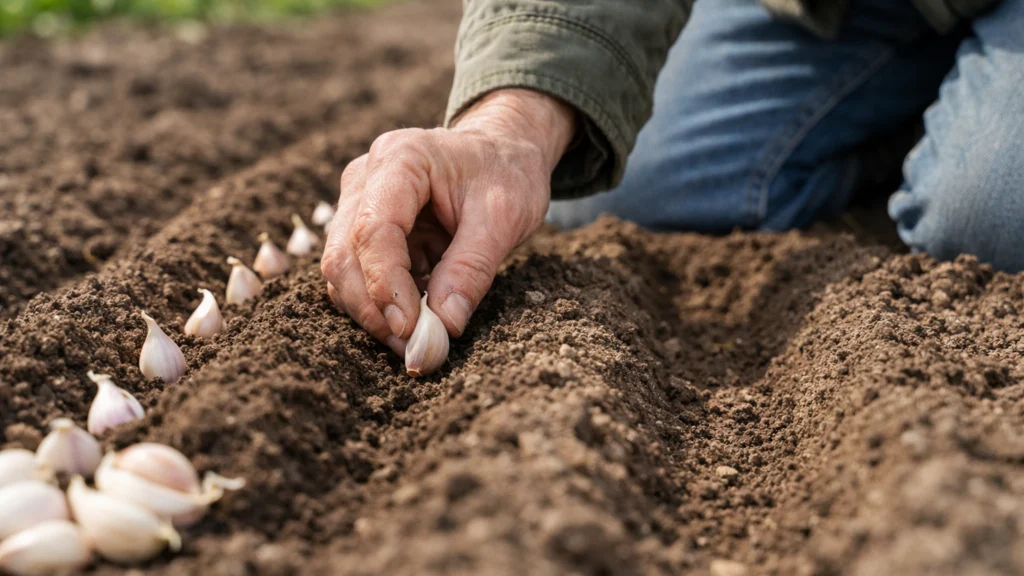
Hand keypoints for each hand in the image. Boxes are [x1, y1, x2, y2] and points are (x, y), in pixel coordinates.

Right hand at [321, 89, 575, 353]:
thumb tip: (445, 325)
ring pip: (342, 270)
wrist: (501, 151)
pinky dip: (383, 303)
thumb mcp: (504, 218)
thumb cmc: (506, 173)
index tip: (410, 329)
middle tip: (412, 349)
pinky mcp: (362, 227)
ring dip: (374, 312)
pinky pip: (358, 274)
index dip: (386, 285)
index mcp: (401, 159)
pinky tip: (417, 314)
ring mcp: (357, 202)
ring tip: (419, 337)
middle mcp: (365, 178)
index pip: (373, 230)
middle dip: (374, 309)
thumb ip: (471, 269)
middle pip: (344, 255)